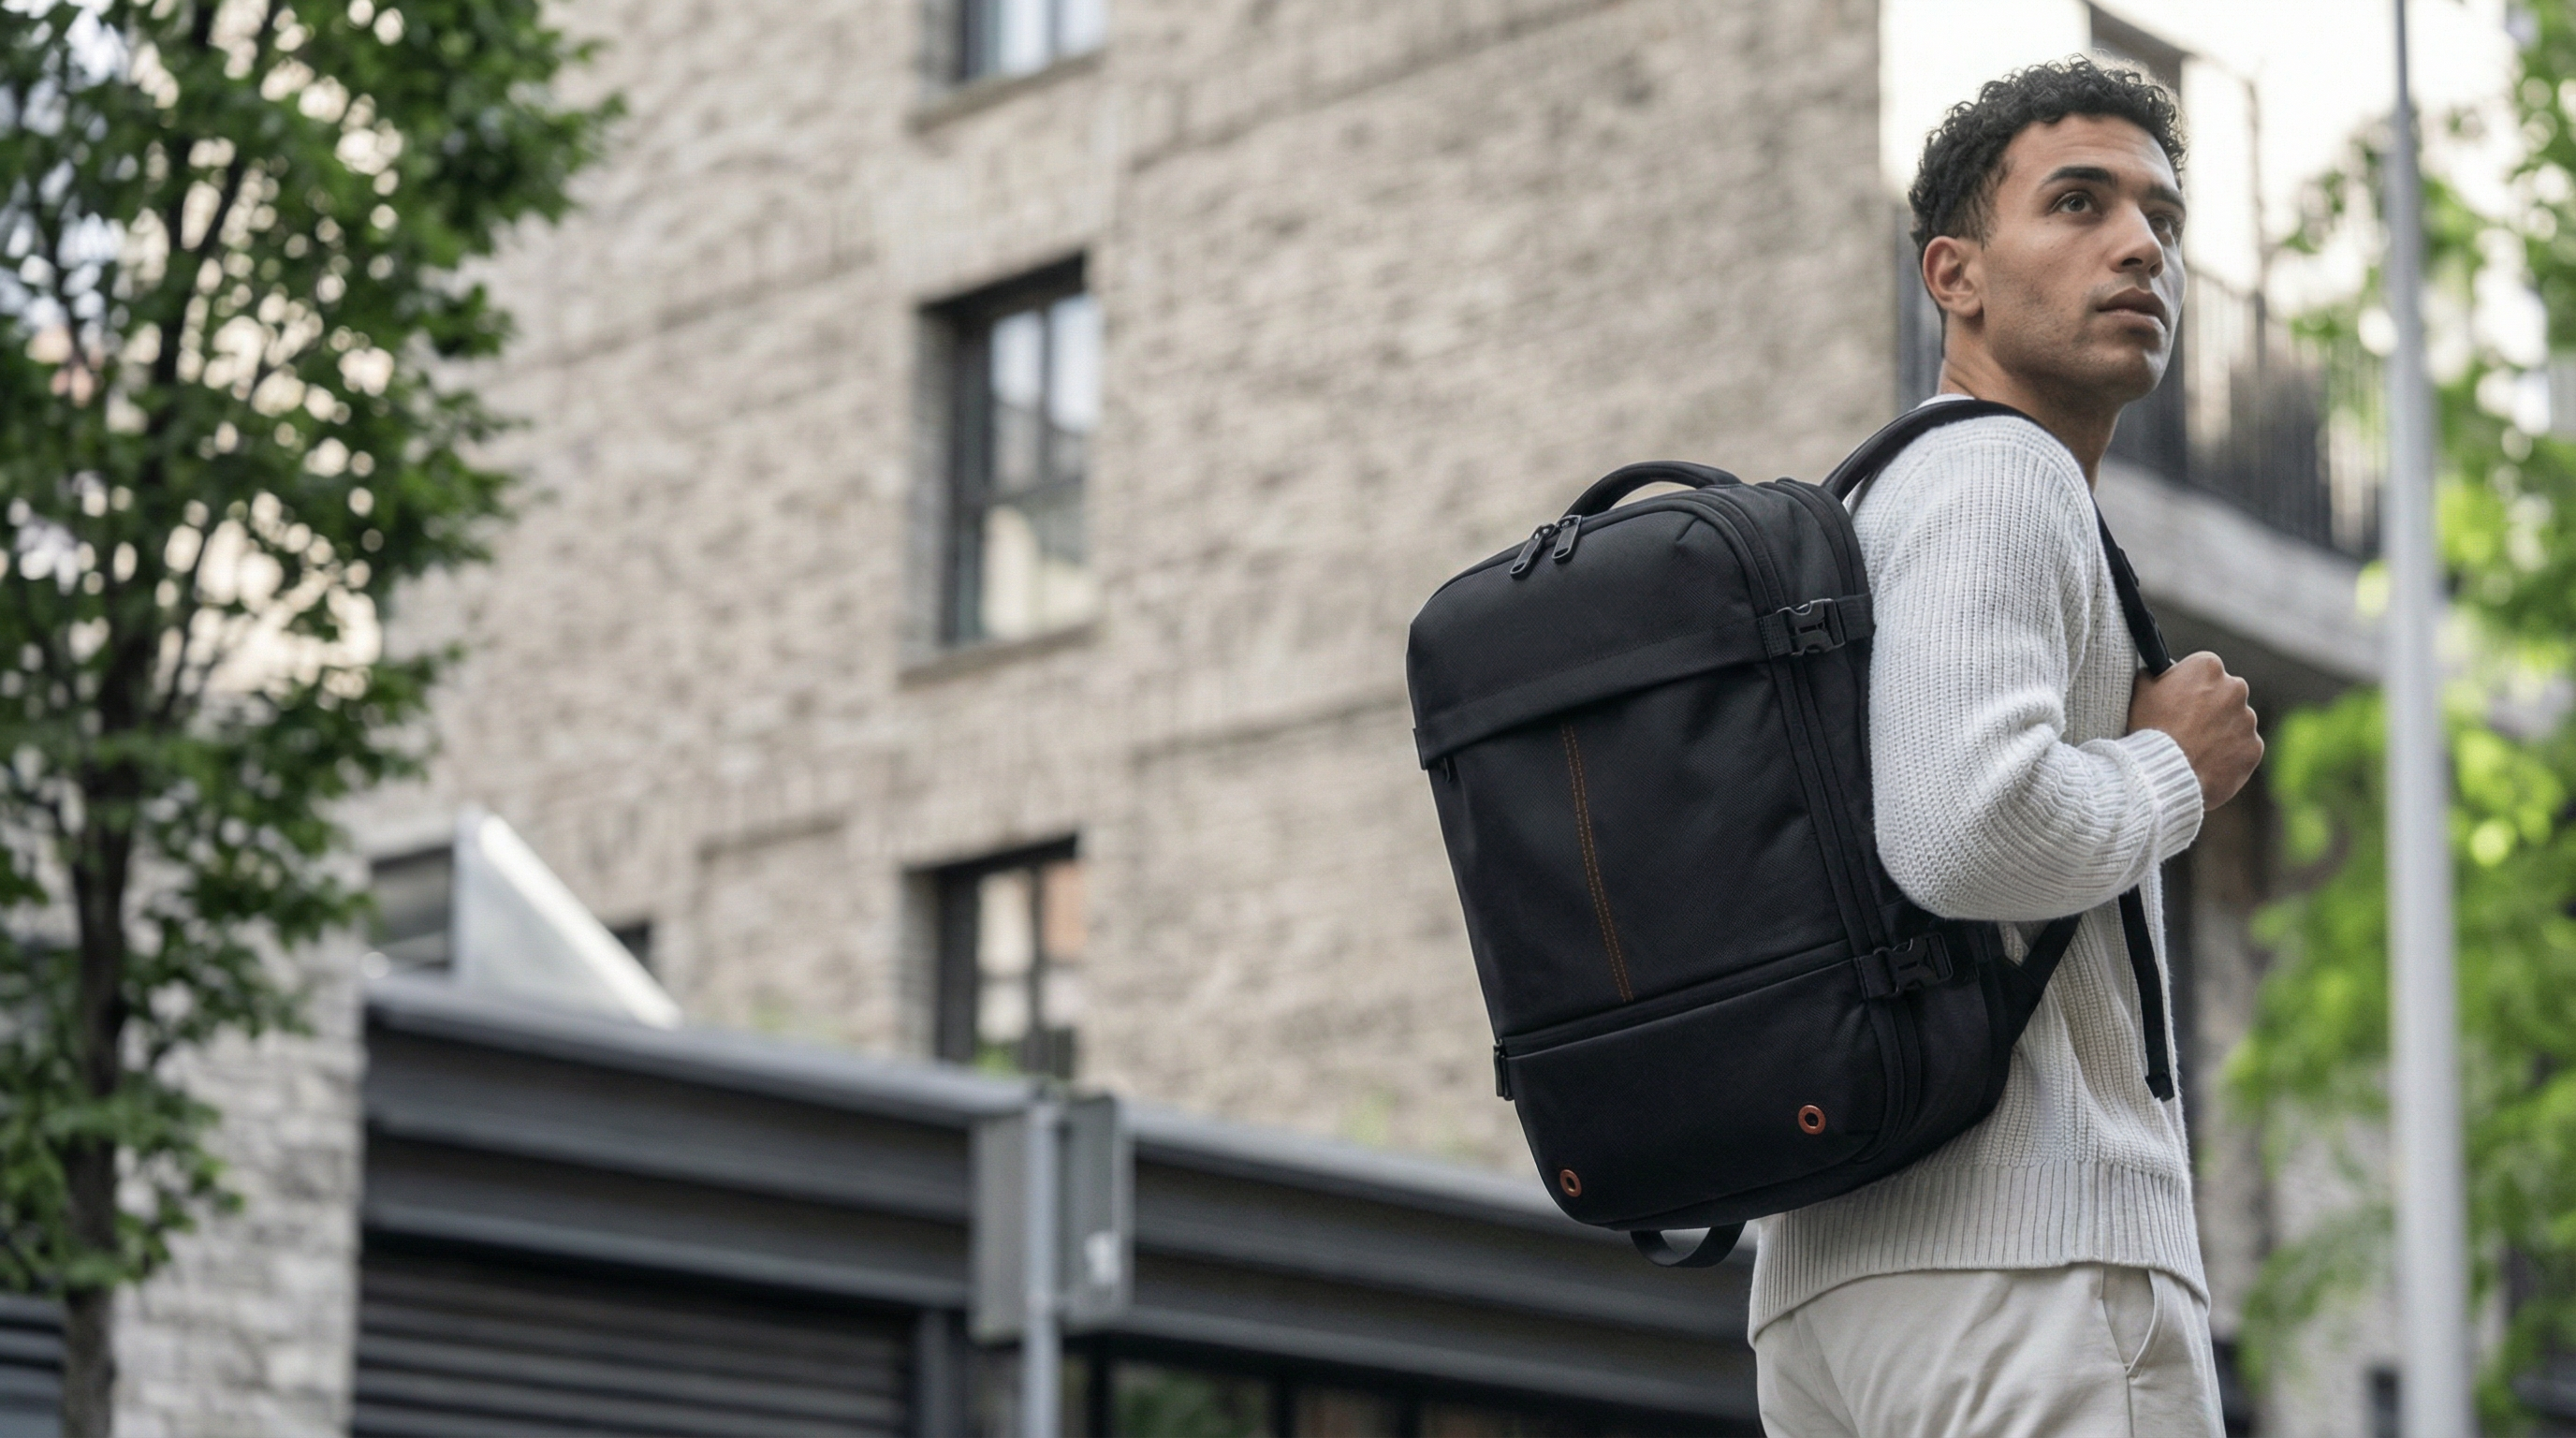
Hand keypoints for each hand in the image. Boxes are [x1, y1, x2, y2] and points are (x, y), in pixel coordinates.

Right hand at [2127, 651, 2262, 810]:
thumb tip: (2155, 673)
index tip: (2177, 700)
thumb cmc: (2148, 728)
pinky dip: (2229, 755)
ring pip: (2235, 722)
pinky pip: (2242, 749)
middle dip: (2210, 706)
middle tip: (2186, 726)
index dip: (2188, 685)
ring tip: (2194, 749)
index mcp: (2208, 667)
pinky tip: (2206, 763)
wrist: (2161, 773)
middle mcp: (2235, 688)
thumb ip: (2153, 675)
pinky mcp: (2254, 748)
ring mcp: (2247, 720)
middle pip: (2225, 694)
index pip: (2203, 669)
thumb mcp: (2140, 690)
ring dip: (2220, 731)